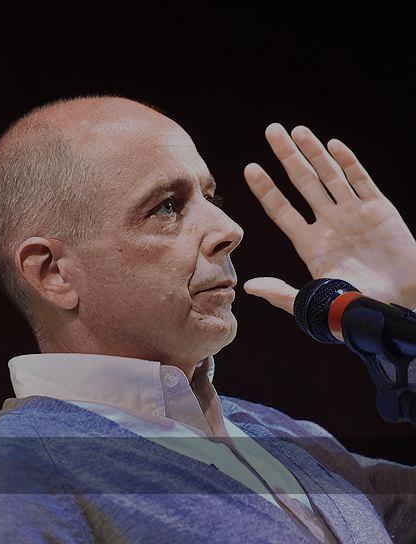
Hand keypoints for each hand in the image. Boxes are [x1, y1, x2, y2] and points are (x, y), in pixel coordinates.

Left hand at [242, 123, 415, 314]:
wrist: (398, 308)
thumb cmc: (355, 311)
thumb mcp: (313, 303)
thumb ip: (282, 294)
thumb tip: (249, 287)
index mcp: (310, 244)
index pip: (281, 209)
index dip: (267, 189)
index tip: (250, 168)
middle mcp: (329, 224)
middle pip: (303, 182)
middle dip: (287, 156)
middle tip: (271, 130)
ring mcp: (354, 215)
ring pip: (329, 176)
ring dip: (313, 152)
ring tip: (295, 130)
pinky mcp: (380, 210)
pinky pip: (361, 181)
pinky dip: (347, 163)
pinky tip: (332, 145)